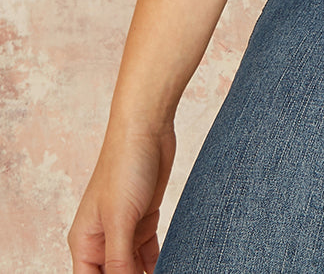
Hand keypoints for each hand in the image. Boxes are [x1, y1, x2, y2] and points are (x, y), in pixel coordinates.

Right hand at [68, 123, 175, 273]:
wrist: (147, 127)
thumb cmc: (124, 166)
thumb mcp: (120, 219)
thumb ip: (118, 260)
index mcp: (85, 242)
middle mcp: (102, 240)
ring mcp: (124, 231)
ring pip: (133, 269)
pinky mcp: (144, 221)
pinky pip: (149, 255)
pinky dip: (158, 265)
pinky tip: (173, 268)